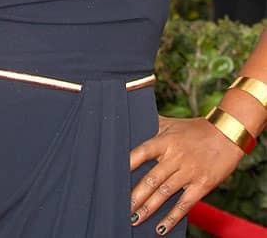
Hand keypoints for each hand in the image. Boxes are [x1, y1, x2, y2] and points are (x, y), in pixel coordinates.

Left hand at [129, 115, 243, 233]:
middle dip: (136, 194)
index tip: (114, 173)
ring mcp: (189, 172)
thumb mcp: (170, 123)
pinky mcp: (202, 185)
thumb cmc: (194, 129)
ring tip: (134, 218)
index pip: (143, 152)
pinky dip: (172, 217)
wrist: (227, 134)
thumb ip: (151, 123)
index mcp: (165, 141)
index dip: (129, 162)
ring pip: (165, 193)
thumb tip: (130, 115)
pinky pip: (185, 204)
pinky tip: (160, 227)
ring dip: (149, 207)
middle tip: (122, 206)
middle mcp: (175, 157)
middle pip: (152, 178)